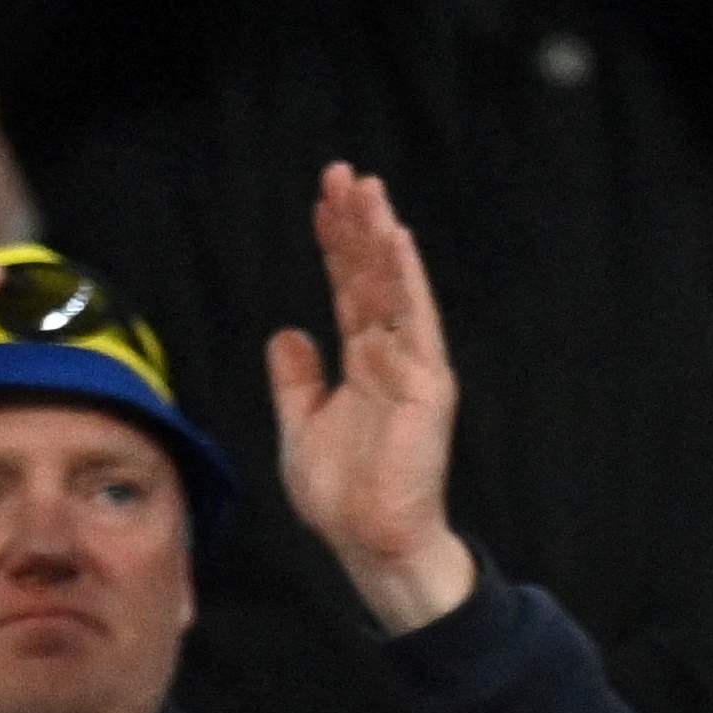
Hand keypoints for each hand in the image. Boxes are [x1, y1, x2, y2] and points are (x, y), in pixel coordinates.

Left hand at [263, 164, 472, 630]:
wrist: (371, 539)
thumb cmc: (342, 494)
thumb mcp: (300, 425)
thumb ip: (296, 378)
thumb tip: (287, 331)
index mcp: (362, 363)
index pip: (349, 290)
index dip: (336, 245)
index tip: (325, 201)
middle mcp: (389, 355)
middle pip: (371, 276)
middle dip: (356, 224)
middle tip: (343, 173)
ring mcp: (411, 365)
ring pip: (393, 287)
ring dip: (379, 236)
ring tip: (365, 189)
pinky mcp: (426, 382)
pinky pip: (415, 320)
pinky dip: (405, 279)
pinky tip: (394, 239)